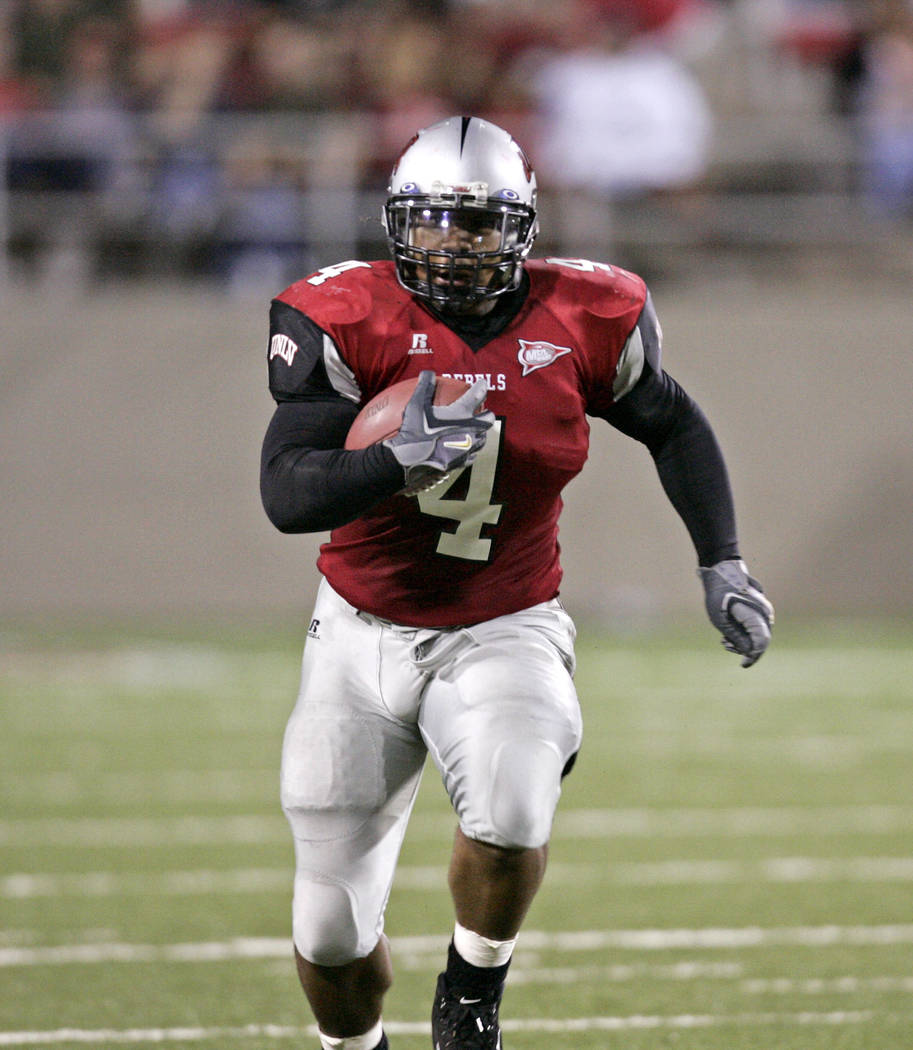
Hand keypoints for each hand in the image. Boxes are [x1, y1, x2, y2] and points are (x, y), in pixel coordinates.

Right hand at [383, 371, 493, 494]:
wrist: (411, 462)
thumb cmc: (415, 432)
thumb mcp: (416, 406)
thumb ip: (424, 387)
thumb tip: (428, 373)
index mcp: (461, 414)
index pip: (477, 395)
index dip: (481, 387)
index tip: (482, 383)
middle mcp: (470, 430)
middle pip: (488, 419)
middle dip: (486, 413)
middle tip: (480, 410)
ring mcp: (469, 447)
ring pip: (483, 437)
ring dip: (480, 430)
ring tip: (473, 428)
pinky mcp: (463, 461)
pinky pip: (474, 453)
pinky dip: (472, 447)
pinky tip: (465, 446)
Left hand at [699, 559, 773, 667]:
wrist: (721, 572)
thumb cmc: (718, 595)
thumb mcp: (720, 620)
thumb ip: (736, 636)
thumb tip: (748, 652)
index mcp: (756, 614)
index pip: (761, 641)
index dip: (754, 655)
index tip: (743, 664)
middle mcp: (765, 613)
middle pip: (761, 639)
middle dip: (745, 648)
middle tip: (725, 645)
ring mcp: (764, 610)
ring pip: (759, 633)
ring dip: (743, 640)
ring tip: (724, 639)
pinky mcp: (760, 610)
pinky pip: (757, 626)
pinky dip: (745, 632)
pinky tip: (729, 633)